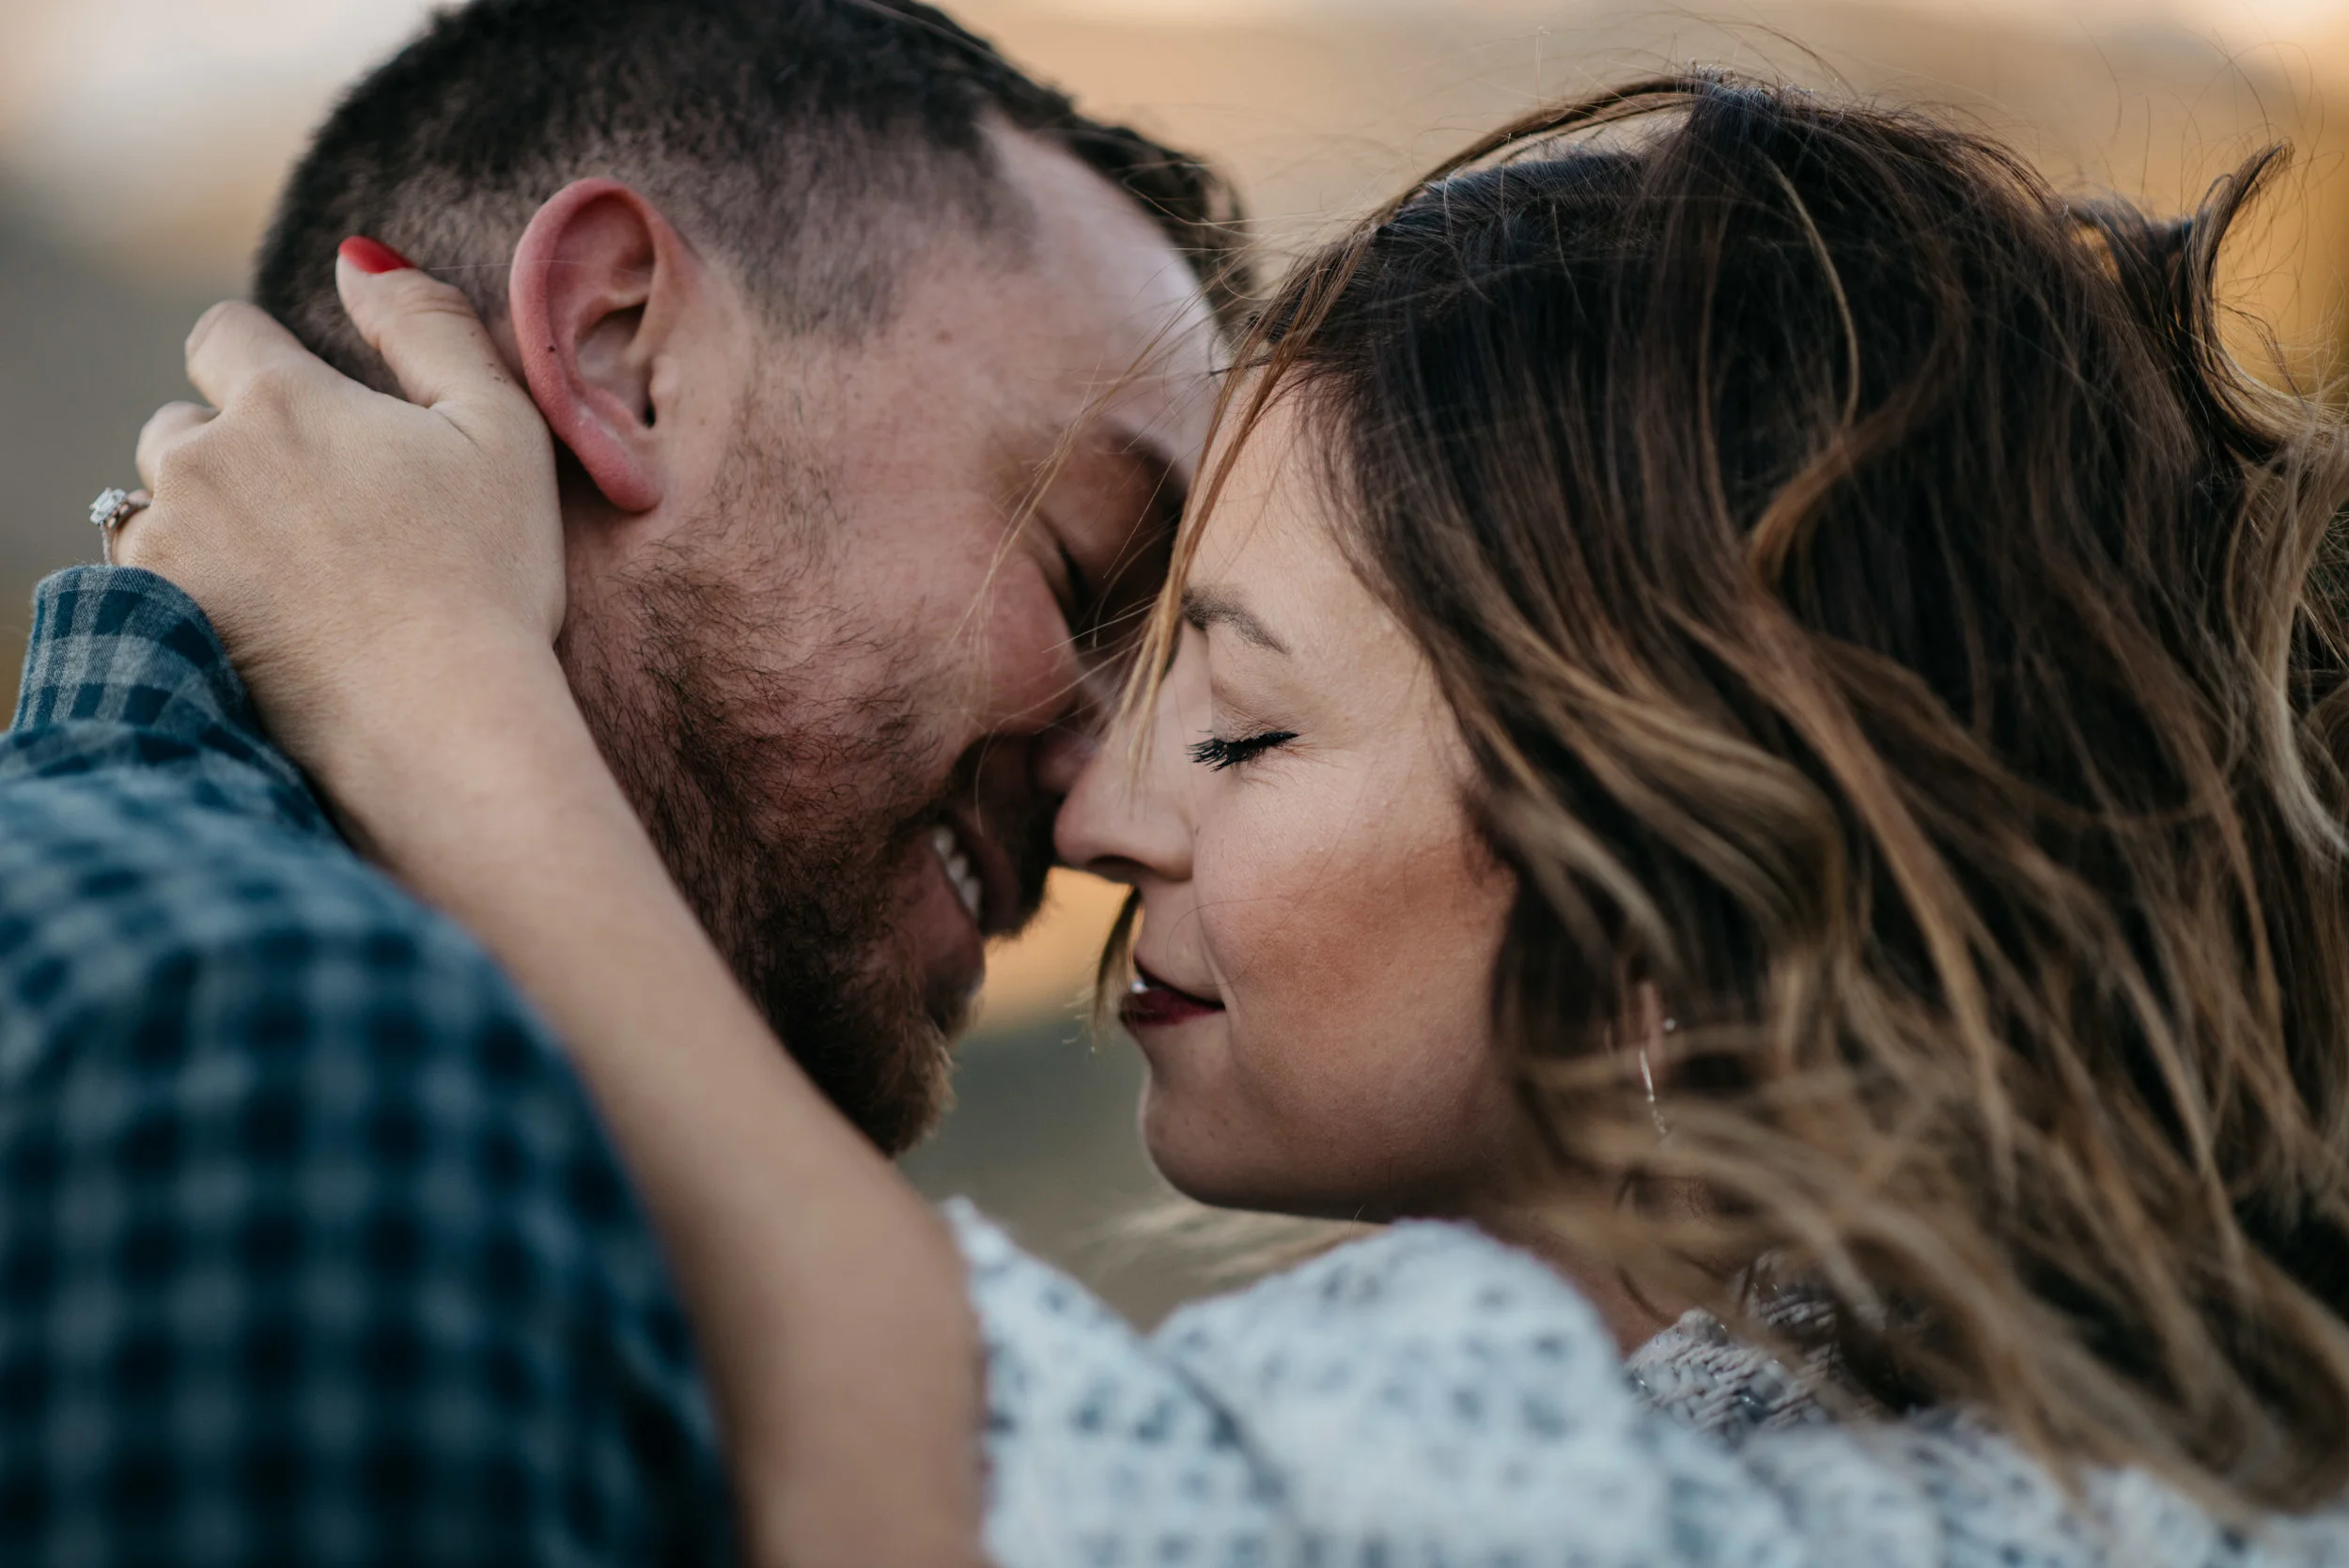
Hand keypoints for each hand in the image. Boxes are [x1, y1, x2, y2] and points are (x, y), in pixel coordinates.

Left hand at [118, 248, 563, 781]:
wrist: (442, 719)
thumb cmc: (489, 575)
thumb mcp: (500, 429)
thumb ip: (428, 325)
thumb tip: (356, 257)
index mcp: (282, 399)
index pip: (222, 334)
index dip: (265, 364)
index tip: (317, 423)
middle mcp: (202, 458)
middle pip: (181, 424)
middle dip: (233, 452)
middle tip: (321, 519)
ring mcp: (167, 542)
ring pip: (156, 503)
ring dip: (204, 520)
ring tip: (290, 577)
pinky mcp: (155, 620)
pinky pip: (139, 580)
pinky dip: (187, 589)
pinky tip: (262, 620)